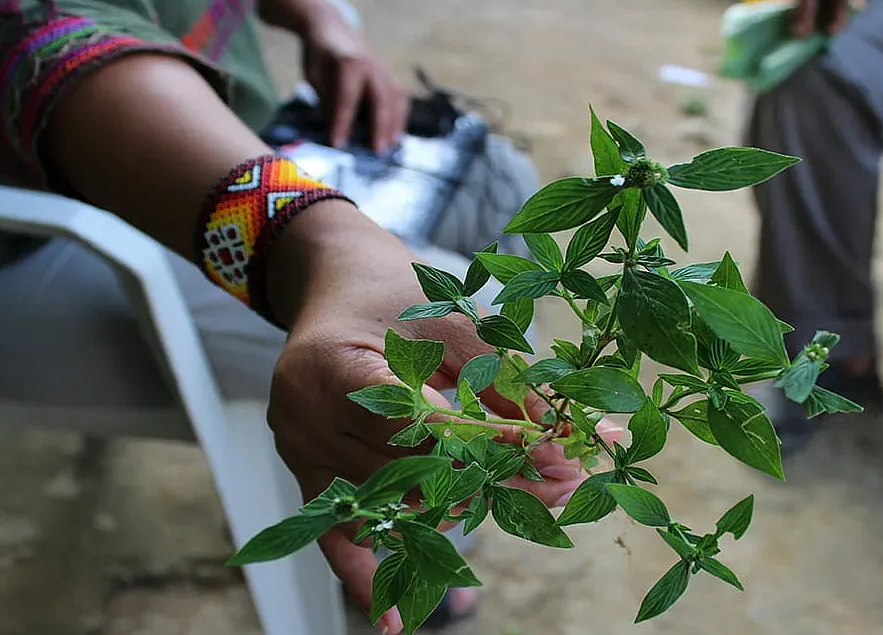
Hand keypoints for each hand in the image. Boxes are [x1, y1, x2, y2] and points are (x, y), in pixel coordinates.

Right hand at [264, 202, 598, 632]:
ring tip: (534, 503)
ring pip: (393, 503)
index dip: (491, 445)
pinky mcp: (306, 475)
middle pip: (412, 471)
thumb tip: (582, 441)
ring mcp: (300, 453)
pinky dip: (365, 576)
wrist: (332, 283)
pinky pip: (335, 535)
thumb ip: (510, 384)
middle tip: (565, 483)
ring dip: (463, 507)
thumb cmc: (394, 293)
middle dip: (494, 477)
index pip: (422, 425)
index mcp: (335, 365)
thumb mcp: (454, 324)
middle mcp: (306, 418)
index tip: (556, 457)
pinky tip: (393, 622)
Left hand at [300, 21, 408, 152]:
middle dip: (379, 126)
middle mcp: (371, 66)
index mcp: (348, 63)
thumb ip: (327, 101)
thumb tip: (338, 130)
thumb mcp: (315, 76)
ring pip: (396, 99)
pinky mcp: (390, 76)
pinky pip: (400, 98)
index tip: (337, 144)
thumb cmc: (320, 57)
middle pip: (380, 99)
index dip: (342, 122)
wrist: (332, 28)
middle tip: (377, 151)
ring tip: (389, 147)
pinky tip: (395, 135)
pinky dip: (399, 117)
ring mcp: (384, 70)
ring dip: (394, 125)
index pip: (346, 97)